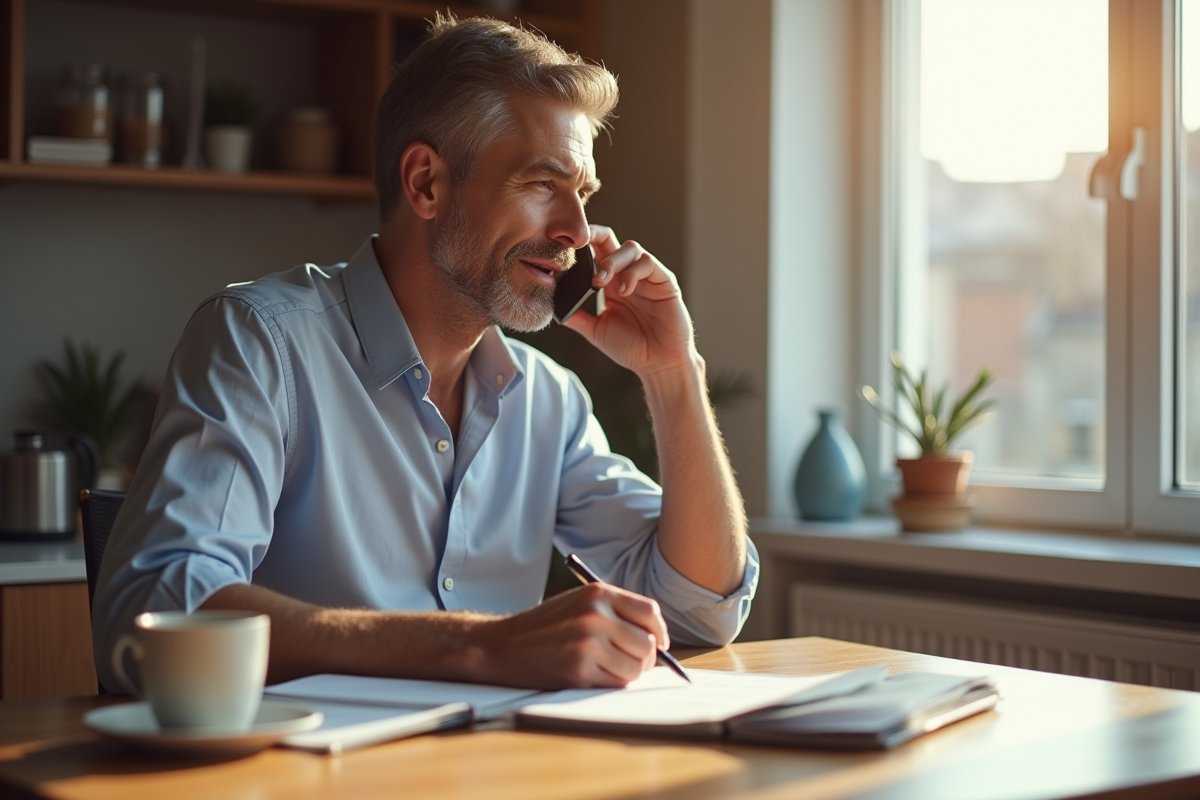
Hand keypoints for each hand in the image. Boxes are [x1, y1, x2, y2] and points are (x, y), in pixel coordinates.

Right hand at [471, 583, 668, 688]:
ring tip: (610, 668)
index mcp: (598, 593)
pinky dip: (613, 683)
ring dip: (629, 673)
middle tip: (632, 662)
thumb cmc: (544, 626)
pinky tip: (596, 675)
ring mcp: (588, 642)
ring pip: (636, 667)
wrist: (504, 645)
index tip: (659, 643)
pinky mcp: (579, 669)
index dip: (660, 632)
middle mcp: (596, 615)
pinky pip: (617, 682)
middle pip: (648, 643)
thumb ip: (614, 612)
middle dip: (645, 657)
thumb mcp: (579, 603)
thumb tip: (656, 638)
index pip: (650, 612)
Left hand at [563, 225, 698, 377]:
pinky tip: (624, 291)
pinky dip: (633, 273)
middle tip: (578, 246)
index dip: (580, 245)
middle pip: (610, 239)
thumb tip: (552, 307)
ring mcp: (647, 276)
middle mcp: (627, 274)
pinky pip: (648, 264)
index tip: (561, 248)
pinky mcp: (664, 281)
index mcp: (610, 282)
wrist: (658, 363)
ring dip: (612, 260)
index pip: (594, 251)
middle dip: (594, 235)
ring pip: (630, 248)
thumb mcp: (597, 331)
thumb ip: (578, 317)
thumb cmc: (631, 348)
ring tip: (600, 280)